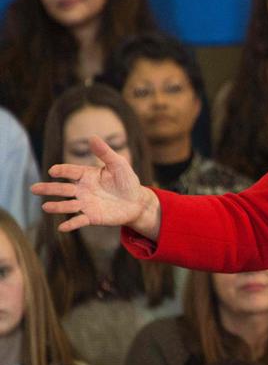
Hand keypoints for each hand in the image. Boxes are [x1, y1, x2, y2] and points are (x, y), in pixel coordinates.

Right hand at [31, 136, 161, 238]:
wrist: (137, 202)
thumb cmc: (127, 181)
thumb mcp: (118, 164)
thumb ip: (105, 153)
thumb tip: (92, 137)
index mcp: (87, 175)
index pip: (71, 171)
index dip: (62, 171)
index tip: (53, 171)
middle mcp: (82, 189)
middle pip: (63, 189)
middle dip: (49, 188)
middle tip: (34, 189)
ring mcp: (86, 204)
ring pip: (68, 205)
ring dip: (57, 206)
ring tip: (45, 207)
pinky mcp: (92, 217)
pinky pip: (79, 221)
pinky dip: (71, 224)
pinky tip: (61, 228)